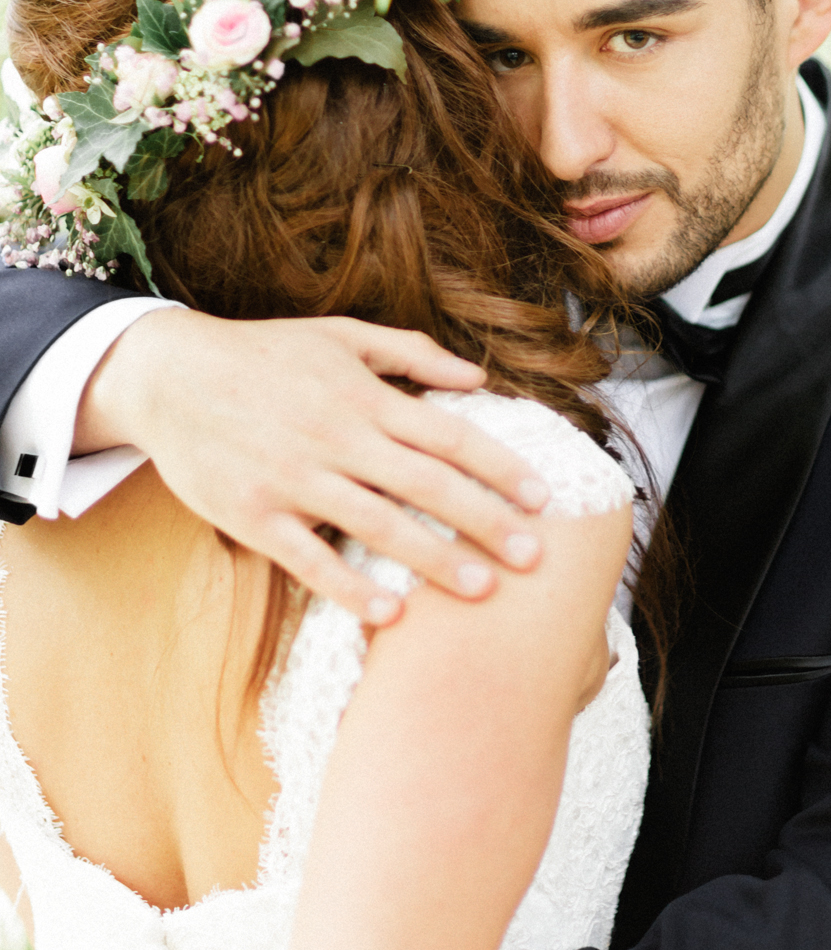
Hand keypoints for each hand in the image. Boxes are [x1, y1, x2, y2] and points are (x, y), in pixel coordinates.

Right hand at [79, 311, 551, 620]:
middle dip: (485, 521)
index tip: (542, 497)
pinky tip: (392, 613)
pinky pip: (309, 559)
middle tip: (534, 556)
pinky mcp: (254, 515)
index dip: (499, 466)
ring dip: (434, 559)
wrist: (169, 375)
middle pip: (426, 485)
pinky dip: (350, 587)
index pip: (447, 434)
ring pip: (377, 525)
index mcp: (363, 396)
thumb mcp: (340, 336)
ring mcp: (294, 479)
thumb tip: (478, 378)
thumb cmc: (264, 354)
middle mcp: (336, 438)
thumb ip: (412, 353)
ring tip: (482, 590)